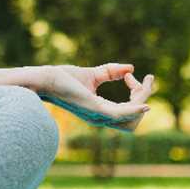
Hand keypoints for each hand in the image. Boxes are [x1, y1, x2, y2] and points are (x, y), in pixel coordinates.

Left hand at [36, 62, 154, 132]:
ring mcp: (99, 116)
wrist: (44, 79)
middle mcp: (101, 118)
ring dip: (142, 99)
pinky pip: (121, 115)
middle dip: (144, 98)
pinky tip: (145, 103)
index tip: (130, 76)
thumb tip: (131, 69)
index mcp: (101, 112)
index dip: (138, 95)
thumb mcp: (92, 75)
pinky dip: (135, 110)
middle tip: (141, 80)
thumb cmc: (63, 78)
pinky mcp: (95, 109)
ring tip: (143, 83)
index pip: (129, 112)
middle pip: (134, 120)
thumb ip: (111, 72)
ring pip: (132, 118)